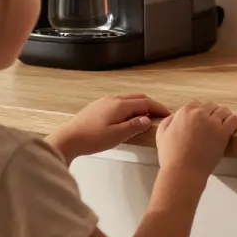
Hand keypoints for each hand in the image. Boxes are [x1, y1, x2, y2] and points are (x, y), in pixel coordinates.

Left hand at [47, 94, 170, 164]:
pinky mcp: (98, 106)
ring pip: (128, 99)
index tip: (168, 114)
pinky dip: (129, 107)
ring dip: (140, 106)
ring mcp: (105, 101)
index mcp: (120, 105)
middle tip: (158, 117)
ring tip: (145, 118)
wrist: (68, 138)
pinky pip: (119, 102)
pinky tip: (127, 118)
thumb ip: (134, 126)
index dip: (158, 108)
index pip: (146, 102)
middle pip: (138, 98)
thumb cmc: (91, 139)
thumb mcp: (116, 135)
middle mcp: (113, 99)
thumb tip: (148, 119)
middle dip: (151, 105)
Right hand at [155, 100, 236, 180]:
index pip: (196, 104)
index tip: (201, 119)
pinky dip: (235, 121)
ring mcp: (212, 122)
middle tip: (213, 122)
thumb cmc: (171, 157)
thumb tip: (175, 116)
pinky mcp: (223, 132)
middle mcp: (199, 114)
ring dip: (224, 116)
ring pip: (223, 110)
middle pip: (210, 106)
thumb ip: (168, 121)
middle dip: (212, 113)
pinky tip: (233, 126)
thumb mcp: (161, 134)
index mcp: (184, 112)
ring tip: (224, 123)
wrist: (183, 172)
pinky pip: (234, 120)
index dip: (199, 112)